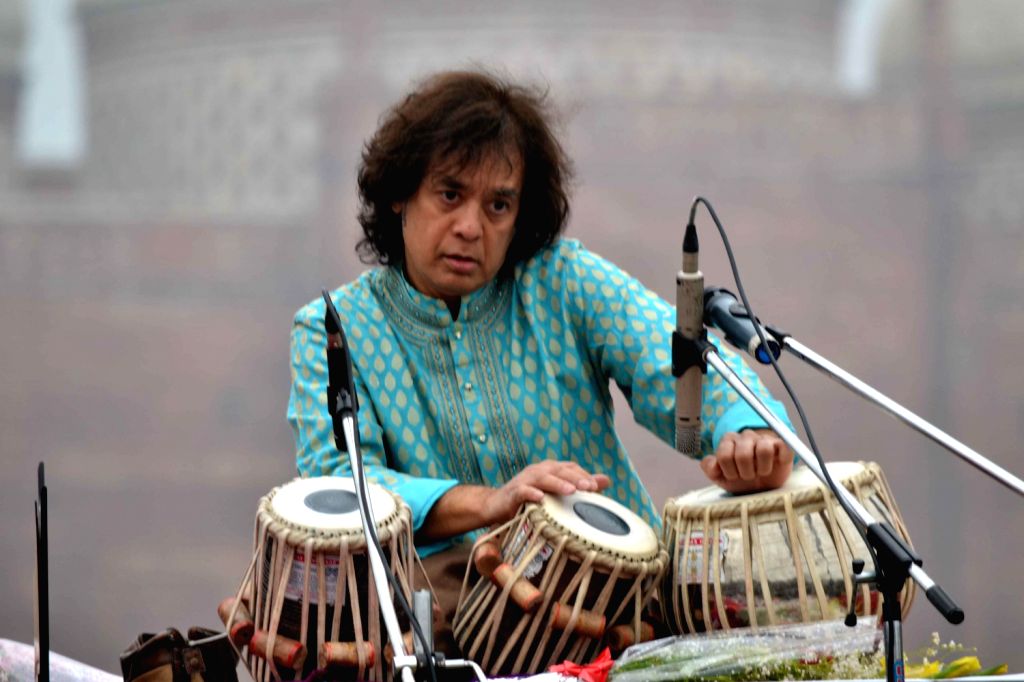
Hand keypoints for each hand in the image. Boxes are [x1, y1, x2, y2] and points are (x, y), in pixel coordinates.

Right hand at [482, 460, 610, 526]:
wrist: (495, 505)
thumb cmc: (528, 500)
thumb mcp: (554, 493)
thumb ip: (578, 485)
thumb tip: (606, 480)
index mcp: (549, 470)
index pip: (569, 467)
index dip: (583, 475)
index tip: (596, 486)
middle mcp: (538, 471)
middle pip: (559, 470)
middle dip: (575, 478)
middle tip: (590, 488)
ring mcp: (524, 480)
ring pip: (543, 478)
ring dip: (557, 483)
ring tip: (571, 491)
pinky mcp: (512, 493)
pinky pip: (522, 491)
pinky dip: (531, 493)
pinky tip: (540, 498)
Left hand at [699, 428, 792, 493]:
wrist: (762, 485)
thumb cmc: (740, 479)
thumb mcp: (721, 477)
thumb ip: (710, 468)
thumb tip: (713, 464)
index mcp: (729, 441)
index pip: (724, 455)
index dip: (729, 471)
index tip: (734, 476)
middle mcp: (746, 437)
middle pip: (743, 454)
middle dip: (746, 472)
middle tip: (749, 477)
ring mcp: (764, 439)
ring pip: (764, 449)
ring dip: (762, 468)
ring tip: (761, 473)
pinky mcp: (782, 445)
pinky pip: (784, 446)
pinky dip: (781, 459)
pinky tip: (777, 465)